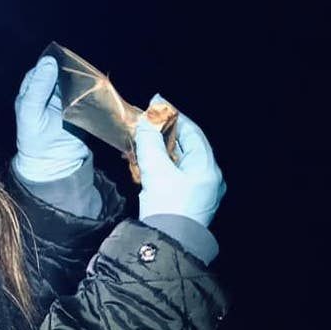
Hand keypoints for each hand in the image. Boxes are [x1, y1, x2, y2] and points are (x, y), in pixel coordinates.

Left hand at [12, 56, 89, 181]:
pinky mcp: (81, 105)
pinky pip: (86, 92)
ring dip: (82, 77)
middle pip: (62, 70)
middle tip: (79, 68)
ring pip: (75, 79)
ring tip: (88, 76)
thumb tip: (49, 61)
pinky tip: (95, 87)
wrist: (54, 162)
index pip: (44, 67)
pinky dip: (90, 89)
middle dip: (70, 68)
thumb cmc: (34, 137)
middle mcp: (50, 88)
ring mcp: (66, 96)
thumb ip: (38, 87)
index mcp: (33, 87)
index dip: (54, 62)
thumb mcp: (30, 111)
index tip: (63, 61)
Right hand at [136, 94, 226, 226]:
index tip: (156, 103)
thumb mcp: (156, 169)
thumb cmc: (167, 205)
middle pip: (185, 146)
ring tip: (139, 141)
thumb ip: (149, 142)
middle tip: (145, 122)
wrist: (168, 244)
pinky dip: (160, 165)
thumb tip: (144, 122)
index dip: (172, 116)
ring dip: (158, 149)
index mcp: (207, 166)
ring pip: (178, 160)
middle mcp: (208, 177)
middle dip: (162, 133)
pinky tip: (143, 162)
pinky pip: (174, 174)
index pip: (191, 131)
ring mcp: (199, 190)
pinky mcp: (187, 201)